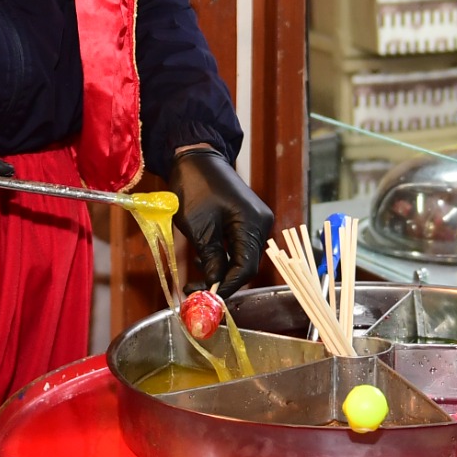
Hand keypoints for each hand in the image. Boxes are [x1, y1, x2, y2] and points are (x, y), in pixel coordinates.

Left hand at [169, 146, 270, 294]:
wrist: (195, 159)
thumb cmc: (194, 188)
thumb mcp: (199, 229)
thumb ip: (210, 259)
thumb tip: (214, 286)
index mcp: (252, 223)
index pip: (246, 267)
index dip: (228, 286)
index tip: (207, 297)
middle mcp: (261, 222)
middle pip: (247, 263)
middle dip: (224, 279)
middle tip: (197, 289)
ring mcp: (257, 219)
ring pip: (244, 256)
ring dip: (223, 268)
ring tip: (197, 272)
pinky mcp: (249, 218)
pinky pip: (241, 244)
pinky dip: (225, 255)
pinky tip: (206, 258)